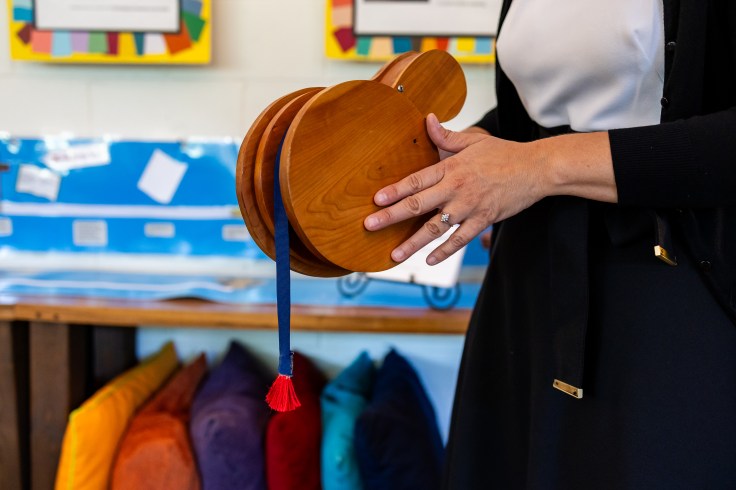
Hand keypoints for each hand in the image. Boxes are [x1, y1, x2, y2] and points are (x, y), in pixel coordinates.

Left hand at [364, 113, 548, 264]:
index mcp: (451, 168)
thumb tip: (427, 120)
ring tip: (394, 255)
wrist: (537, 169)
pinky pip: (460, 240)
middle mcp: (456, 189)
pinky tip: (429, 259)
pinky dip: (444, 251)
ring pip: (435, 228)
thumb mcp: (474, 140)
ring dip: (413, 243)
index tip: (375, 200)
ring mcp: (469, 207)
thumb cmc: (504, 153)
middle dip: (391, 217)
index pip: (416, 180)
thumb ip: (447, 136)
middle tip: (369, 226)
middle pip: (418, 205)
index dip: (394, 191)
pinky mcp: (483, 221)